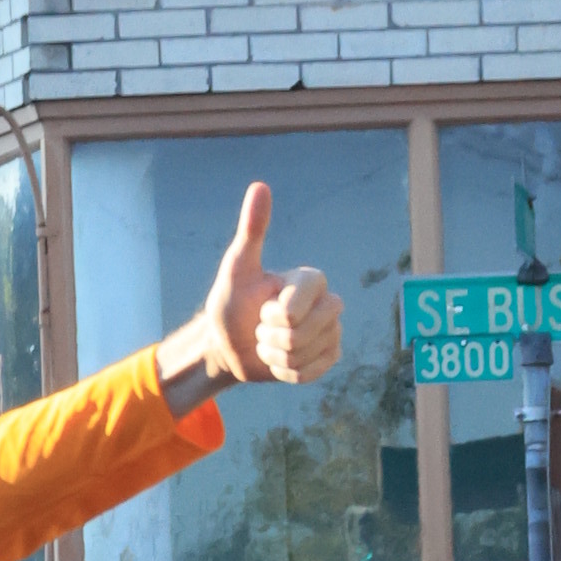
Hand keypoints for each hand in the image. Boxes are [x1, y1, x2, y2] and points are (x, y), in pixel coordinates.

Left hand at [200, 182, 344, 388]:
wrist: (229, 343)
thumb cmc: (231, 302)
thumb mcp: (237, 268)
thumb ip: (252, 230)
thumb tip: (260, 186)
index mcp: (312, 279)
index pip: (297, 309)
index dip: (274, 316)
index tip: (263, 307)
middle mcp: (329, 303)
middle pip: (302, 335)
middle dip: (271, 338)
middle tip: (262, 326)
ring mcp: (332, 332)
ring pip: (303, 356)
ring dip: (274, 356)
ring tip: (268, 342)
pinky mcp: (329, 356)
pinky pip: (308, 374)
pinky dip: (284, 372)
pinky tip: (277, 359)